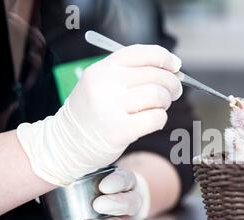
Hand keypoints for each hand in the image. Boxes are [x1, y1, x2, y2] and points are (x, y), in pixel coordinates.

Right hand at [17, 45, 181, 185]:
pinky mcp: (120, 130)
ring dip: (166, 101)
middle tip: (174, 91)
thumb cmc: (93, 111)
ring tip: (160, 106)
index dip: (165, 58)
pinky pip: (156, 118)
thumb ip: (132, 73)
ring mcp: (111, 108)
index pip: (141, 53)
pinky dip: (160, 119)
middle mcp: (105, 84)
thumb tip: (173, 70)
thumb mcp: (102, 82)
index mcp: (102, 68)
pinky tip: (153, 120)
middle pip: (155, 75)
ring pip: (158, 95)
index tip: (175, 66)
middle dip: (172, 83)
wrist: (68, 141)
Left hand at [66, 168, 149, 219]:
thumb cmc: (103, 181)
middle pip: (131, 203)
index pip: (127, 180)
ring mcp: (126, 219)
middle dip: (115, 205)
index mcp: (128, 181)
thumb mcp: (100, 171)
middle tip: (98, 205)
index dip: (117, 183)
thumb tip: (59, 163)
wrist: (116, 195)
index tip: (103, 186)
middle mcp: (131, 200)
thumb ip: (87, 169)